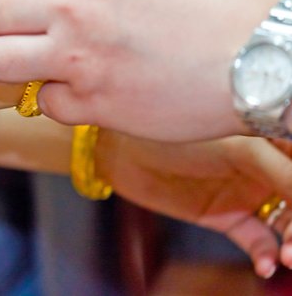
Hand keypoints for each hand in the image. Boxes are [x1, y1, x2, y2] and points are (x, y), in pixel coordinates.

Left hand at [0, 0, 285, 140]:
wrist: (259, 57)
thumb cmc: (209, 8)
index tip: (46, 5)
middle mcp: (73, 7)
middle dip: (4, 25)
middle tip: (28, 36)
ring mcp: (77, 58)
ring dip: (15, 65)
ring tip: (44, 66)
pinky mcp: (92, 104)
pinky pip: (43, 104)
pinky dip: (61, 101)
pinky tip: (90, 93)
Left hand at [97, 131, 291, 277]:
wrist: (122, 150)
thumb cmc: (179, 132)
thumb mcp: (239, 149)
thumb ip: (282, 173)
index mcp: (275, 139)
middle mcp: (267, 167)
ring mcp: (246, 193)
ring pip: (287, 225)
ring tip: (288, 256)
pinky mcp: (224, 216)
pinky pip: (258, 241)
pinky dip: (267, 255)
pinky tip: (266, 265)